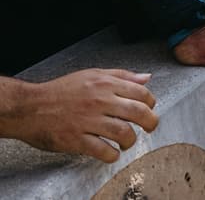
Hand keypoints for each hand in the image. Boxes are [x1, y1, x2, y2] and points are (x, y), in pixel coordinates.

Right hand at [0, 69, 157, 162]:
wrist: (29, 107)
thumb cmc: (60, 91)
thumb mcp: (92, 74)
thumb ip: (121, 76)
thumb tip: (146, 78)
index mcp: (105, 84)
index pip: (141, 92)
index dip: (151, 102)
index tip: (149, 109)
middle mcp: (99, 101)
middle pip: (138, 112)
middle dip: (150, 122)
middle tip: (150, 127)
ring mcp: (87, 121)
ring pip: (123, 132)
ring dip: (131, 140)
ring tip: (127, 142)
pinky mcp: (76, 139)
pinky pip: (102, 150)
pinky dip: (112, 155)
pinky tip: (112, 153)